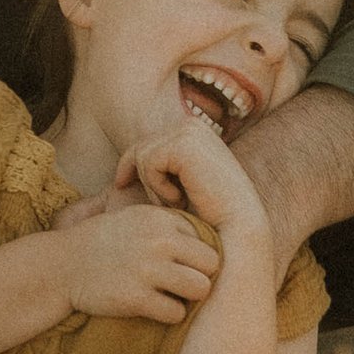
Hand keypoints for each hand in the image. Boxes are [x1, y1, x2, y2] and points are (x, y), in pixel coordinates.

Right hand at [51, 196, 219, 324]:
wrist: (61, 266)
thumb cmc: (103, 243)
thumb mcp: (135, 219)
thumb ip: (169, 225)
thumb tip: (210, 240)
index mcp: (159, 219)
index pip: (205, 240)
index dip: (193, 256)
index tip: (176, 264)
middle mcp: (157, 241)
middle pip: (212, 264)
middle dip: (200, 276)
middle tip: (181, 283)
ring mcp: (147, 270)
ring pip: (201, 289)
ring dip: (189, 297)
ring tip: (172, 296)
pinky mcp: (136, 298)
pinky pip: (177, 313)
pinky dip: (168, 314)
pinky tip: (153, 308)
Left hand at [118, 122, 269, 243]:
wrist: (236, 228)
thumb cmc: (209, 216)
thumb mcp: (178, 188)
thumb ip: (159, 171)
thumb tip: (117, 175)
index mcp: (193, 131)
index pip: (146, 143)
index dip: (130, 166)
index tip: (119, 184)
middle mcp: (192, 125)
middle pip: (139, 148)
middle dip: (144, 179)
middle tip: (170, 204)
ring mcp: (189, 131)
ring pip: (141, 156)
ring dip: (153, 187)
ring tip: (177, 202)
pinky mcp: (184, 143)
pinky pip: (147, 163)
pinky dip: (157, 186)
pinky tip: (180, 198)